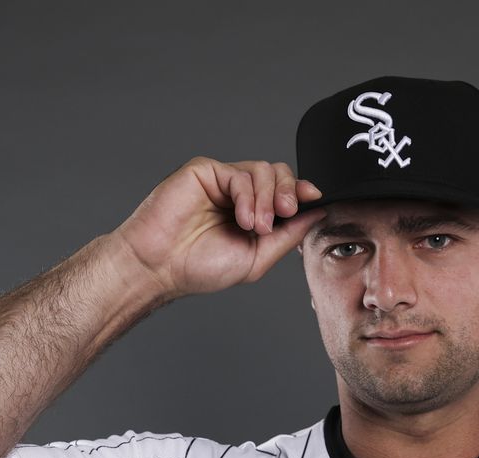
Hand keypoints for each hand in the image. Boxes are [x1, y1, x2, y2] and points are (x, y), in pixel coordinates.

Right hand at [109, 157, 326, 299]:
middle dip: (289, 191)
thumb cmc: (199, 267)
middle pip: (278, 174)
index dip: (301, 191)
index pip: (284, 192)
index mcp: (252, 214)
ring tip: (257, 226)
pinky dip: (247, 195)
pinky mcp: (205, 171)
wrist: (161, 266)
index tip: (315, 197)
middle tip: (285, 212)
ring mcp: (221, 182)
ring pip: (263, 170)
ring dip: (268, 198)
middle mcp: (238, 195)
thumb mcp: (257, 258)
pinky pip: (239, 173)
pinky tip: (242, 219)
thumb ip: (288, 235)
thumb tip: (317, 214)